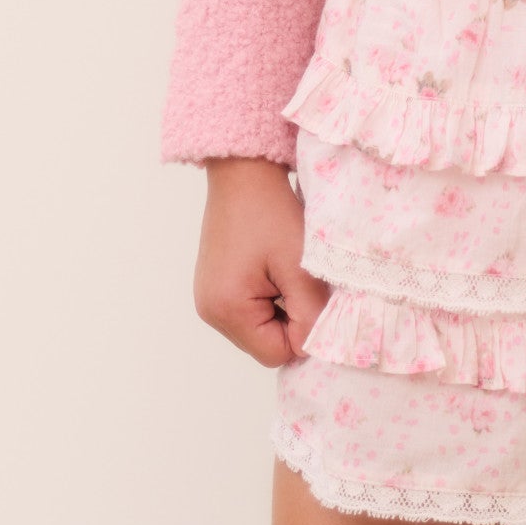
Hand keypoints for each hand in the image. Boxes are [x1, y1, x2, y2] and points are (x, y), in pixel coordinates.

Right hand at [192, 156, 331, 367]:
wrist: (243, 172)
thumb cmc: (272, 213)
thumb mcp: (300, 266)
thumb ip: (311, 314)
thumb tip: (317, 347)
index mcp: (227, 310)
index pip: (276, 353)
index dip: (302, 329)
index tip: (311, 293)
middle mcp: (210, 311)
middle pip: (265, 344)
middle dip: (290, 318)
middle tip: (299, 278)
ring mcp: (208, 299)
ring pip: (259, 327)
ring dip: (280, 306)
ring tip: (284, 268)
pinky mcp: (213, 285)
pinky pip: (248, 309)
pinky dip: (267, 295)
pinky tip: (272, 265)